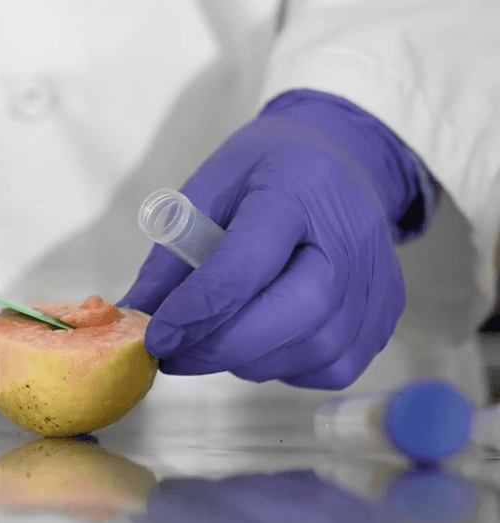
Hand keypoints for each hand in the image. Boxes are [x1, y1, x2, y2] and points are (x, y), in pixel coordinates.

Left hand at [121, 90, 422, 387]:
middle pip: (299, 312)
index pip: (248, 263)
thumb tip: (135, 321)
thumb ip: (170, 259)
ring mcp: (377, 275)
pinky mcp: (387, 310)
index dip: (197, 310)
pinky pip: (334, 364)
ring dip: (249, 360)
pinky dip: (285, 366)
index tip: (155, 338)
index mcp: (296, 187)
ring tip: (211, 343)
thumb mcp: (204, 193)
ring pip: (317, 349)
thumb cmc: (260, 175)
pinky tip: (258, 341)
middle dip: (224, 346)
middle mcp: (351, 233)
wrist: (337, 157)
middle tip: (174, 356)